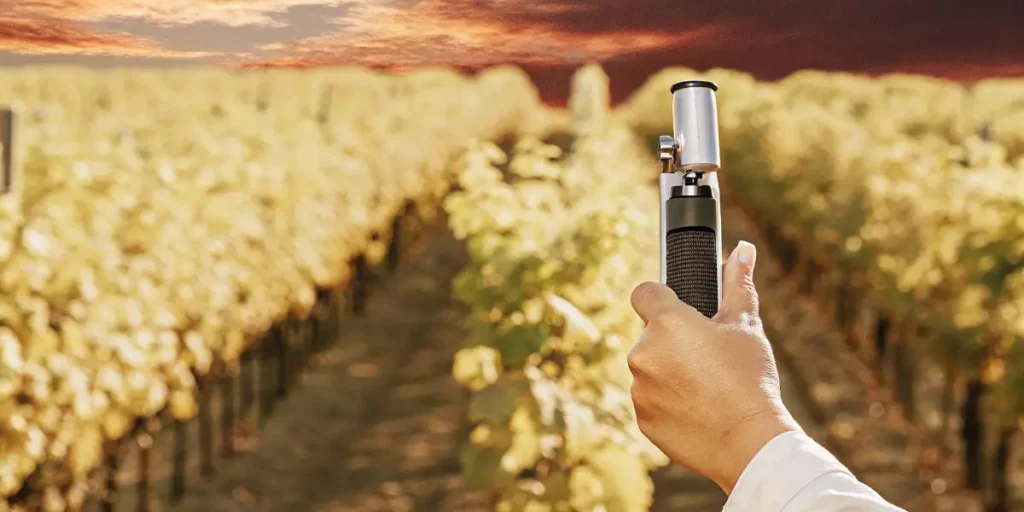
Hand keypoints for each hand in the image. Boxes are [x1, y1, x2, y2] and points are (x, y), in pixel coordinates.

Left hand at [627, 241, 801, 493]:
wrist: (748, 441)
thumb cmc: (749, 378)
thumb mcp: (745, 326)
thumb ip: (738, 283)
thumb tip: (743, 249)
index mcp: (666, 322)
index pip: (645, 293)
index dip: (661, 298)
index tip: (680, 310)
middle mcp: (643, 352)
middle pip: (650, 336)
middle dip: (673, 342)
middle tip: (708, 358)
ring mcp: (639, 388)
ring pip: (650, 370)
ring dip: (669, 374)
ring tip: (707, 388)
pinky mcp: (642, 418)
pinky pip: (650, 402)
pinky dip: (668, 403)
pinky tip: (699, 409)